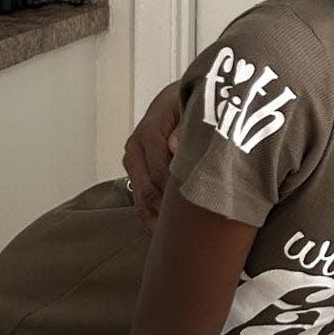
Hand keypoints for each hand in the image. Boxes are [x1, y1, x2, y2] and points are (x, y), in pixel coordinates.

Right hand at [122, 82, 182, 225]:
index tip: (201, 211)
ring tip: (182, 238)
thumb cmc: (192, 102)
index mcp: (148, 133)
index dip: (179, 194)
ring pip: (141, 199)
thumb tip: (175, 146)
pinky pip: (139, 199)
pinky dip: (153, 216)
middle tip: (194, 232)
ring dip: (161, 218)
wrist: (179, 96)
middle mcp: (135, 148)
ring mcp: (132, 160)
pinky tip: (168, 230)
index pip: (161, 173)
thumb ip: (186, 125)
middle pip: (149, 190)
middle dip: (170, 212)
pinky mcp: (136, 169)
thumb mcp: (194, 106)